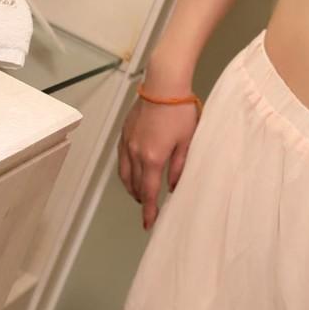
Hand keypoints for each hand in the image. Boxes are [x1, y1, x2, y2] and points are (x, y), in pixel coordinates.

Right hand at [117, 94, 199, 231]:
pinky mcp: (124, 133)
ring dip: (131, 187)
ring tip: (140, 193)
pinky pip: (121, 160)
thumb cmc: (180, 111)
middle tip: (149, 208)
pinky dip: (125, 172)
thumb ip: (179, 167)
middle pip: (134, 185)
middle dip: (141, 199)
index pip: (148, 192)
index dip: (148, 211)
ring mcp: (127, 143)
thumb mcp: (187, 142)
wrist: (163, 85)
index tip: (148, 224)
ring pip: (124, 174)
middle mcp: (135, 154)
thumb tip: (173, 187)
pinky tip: (132, 171)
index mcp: (153, 158)